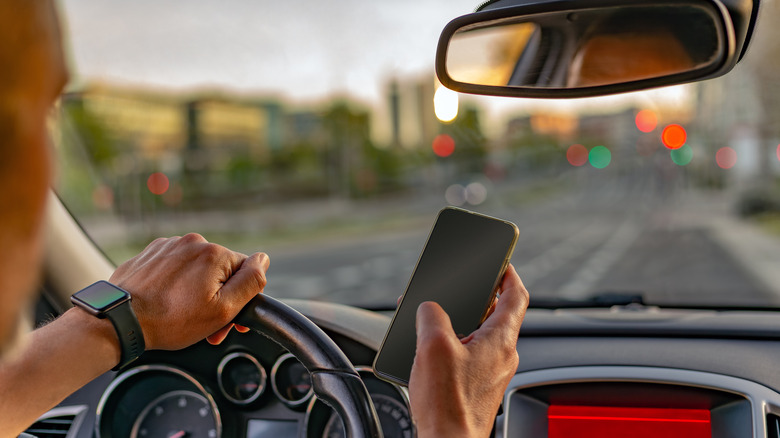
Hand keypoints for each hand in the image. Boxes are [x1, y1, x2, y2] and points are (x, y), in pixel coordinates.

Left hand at [109, 233, 269, 350]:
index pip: (245, 272)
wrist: (120, 320)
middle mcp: (193, 242)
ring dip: (197, 291)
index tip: (228, 320)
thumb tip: (263, 260)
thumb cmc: (170, 320)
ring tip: (182, 315)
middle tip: (206, 326)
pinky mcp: (151, 253)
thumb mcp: (222, 310)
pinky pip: (175, 267)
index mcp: (215, 254)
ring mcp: (169, 245)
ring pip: (197, 269)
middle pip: (220, 271)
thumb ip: (250, 282)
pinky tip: (167, 303)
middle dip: (218, 297)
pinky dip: (176, 284)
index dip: (241, 298)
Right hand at [408, 265, 528, 437]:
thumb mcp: (433, 346)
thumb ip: (431, 315)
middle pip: (497, 314)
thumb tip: (428, 309)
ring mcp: (491, 373)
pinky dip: (455, 344)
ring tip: (437, 318)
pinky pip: (471, 355)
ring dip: (462, 322)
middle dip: (478, 297)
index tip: (501, 261)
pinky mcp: (478, 387)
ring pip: (481, 336)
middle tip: (462, 286)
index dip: (509, 273)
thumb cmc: (448, 404)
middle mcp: (503, 356)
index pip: (516, 295)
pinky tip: (433, 350)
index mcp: (501, 340)